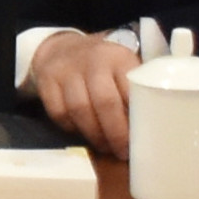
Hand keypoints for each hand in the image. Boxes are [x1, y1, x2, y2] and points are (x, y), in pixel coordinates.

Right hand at [23, 32, 145, 149]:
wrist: (61, 47)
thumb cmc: (102, 64)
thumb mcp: (123, 66)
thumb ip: (135, 89)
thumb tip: (151, 125)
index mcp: (119, 58)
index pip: (131, 90)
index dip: (137, 118)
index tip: (144, 138)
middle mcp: (93, 61)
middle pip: (105, 102)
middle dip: (116, 133)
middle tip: (122, 151)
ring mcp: (67, 70)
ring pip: (80, 110)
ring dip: (94, 134)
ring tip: (105, 146)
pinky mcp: (47, 81)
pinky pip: (59, 113)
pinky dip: (71, 128)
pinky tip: (82, 132)